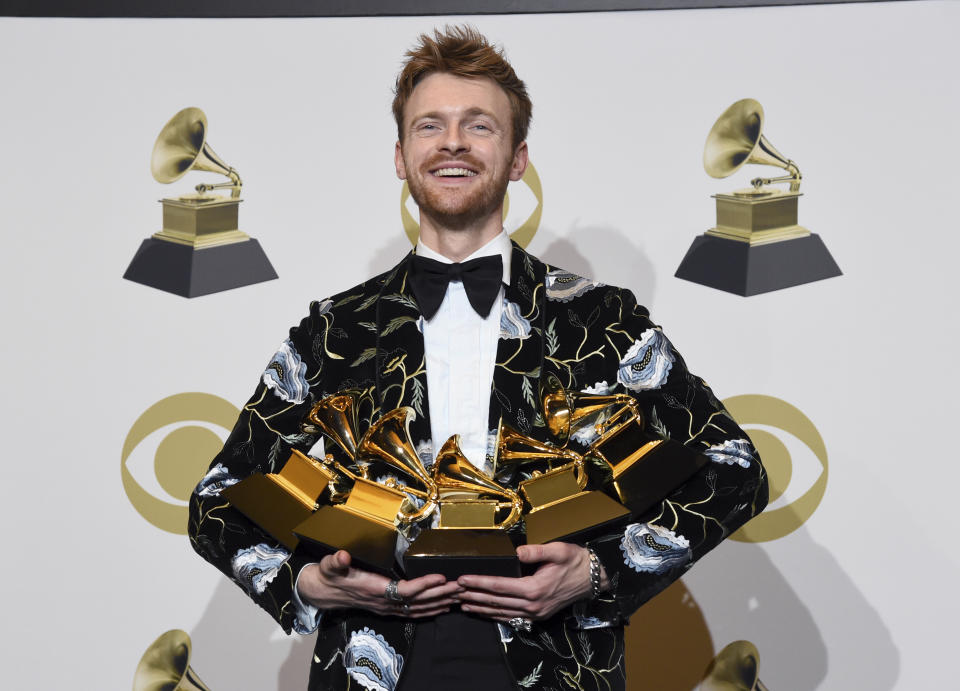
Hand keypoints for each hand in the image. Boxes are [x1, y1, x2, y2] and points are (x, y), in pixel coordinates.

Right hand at [297, 550, 460, 617]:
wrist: (323, 592)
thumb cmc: (329, 576)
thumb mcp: (329, 566)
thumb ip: (336, 561)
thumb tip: (342, 556)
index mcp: (373, 590)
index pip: (404, 590)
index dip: (424, 584)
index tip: (441, 576)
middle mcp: (383, 602)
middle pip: (418, 601)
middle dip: (441, 594)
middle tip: (462, 585)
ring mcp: (387, 608)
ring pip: (419, 609)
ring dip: (440, 603)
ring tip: (460, 595)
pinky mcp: (389, 609)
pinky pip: (413, 613)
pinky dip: (430, 611)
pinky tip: (443, 607)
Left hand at [456, 543, 606, 622]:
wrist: (594, 579)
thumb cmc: (576, 562)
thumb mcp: (558, 551)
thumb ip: (536, 552)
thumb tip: (516, 552)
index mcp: (535, 588)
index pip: (499, 586)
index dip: (479, 582)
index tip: (463, 579)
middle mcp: (533, 605)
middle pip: (496, 601)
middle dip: (473, 596)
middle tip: (454, 591)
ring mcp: (535, 613)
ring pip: (501, 612)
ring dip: (480, 608)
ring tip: (462, 603)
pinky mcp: (538, 616)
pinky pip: (511, 617)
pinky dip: (494, 615)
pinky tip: (484, 612)